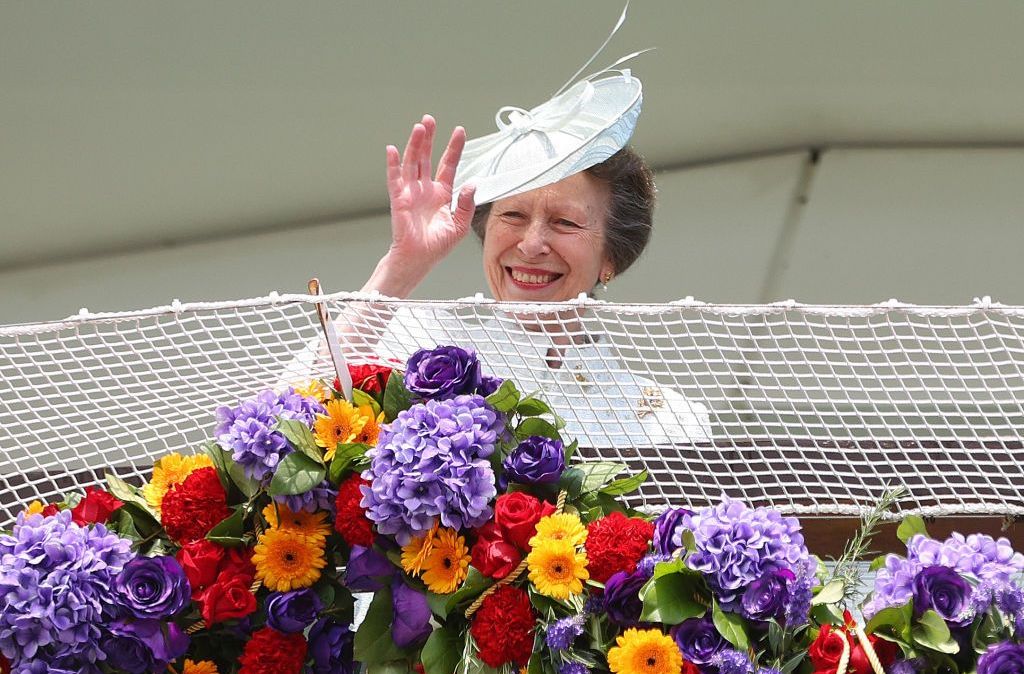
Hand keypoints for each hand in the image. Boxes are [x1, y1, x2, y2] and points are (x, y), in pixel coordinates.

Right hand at [384, 115, 475, 273]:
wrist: (419, 260)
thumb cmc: (437, 246)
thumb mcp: (459, 225)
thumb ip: (466, 204)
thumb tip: (472, 184)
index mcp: (441, 194)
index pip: (448, 165)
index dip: (453, 148)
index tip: (460, 131)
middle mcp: (425, 189)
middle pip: (427, 158)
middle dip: (429, 138)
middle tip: (430, 119)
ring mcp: (411, 193)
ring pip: (412, 163)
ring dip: (415, 145)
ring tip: (419, 128)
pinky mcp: (398, 200)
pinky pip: (394, 179)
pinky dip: (393, 165)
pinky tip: (393, 150)